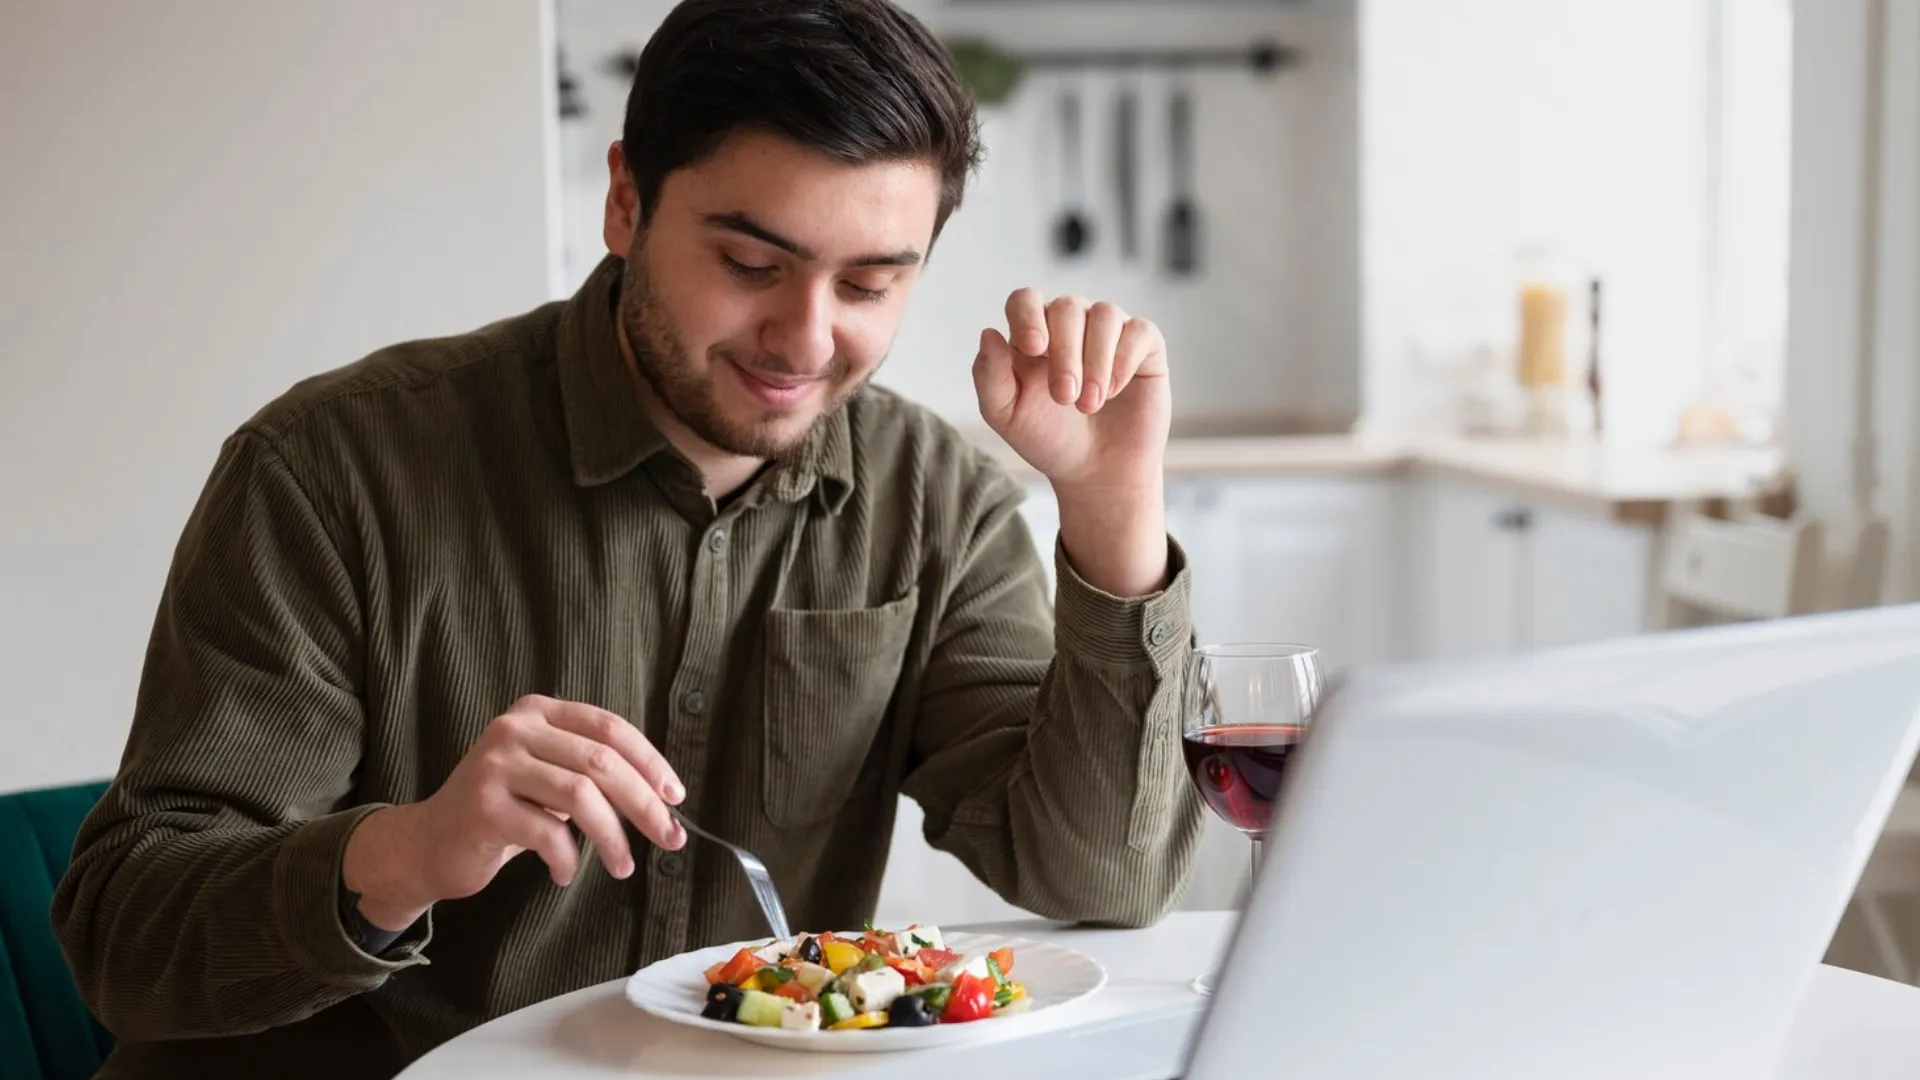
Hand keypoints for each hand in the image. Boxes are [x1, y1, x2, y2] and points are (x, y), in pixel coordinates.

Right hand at [343, 696, 684, 929]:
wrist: (429, 844)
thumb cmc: (503, 812)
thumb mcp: (547, 776)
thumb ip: (591, 771)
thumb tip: (663, 798)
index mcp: (537, 711)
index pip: (609, 727)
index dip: (650, 761)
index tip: (676, 797)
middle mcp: (514, 729)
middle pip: (602, 761)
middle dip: (644, 804)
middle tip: (670, 838)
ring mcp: (495, 765)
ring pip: (581, 796)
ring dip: (613, 838)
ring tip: (623, 867)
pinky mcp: (482, 805)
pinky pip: (548, 834)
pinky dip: (568, 860)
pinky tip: (566, 873)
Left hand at [972, 289, 1169, 491]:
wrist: (1096, 472)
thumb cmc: (1049, 439)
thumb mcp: (1007, 414)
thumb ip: (989, 376)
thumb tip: (988, 332)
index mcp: (1033, 333)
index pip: (1025, 300)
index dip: (1028, 316)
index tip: (1033, 348)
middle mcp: (1071, 324)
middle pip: (1067, 307)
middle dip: (1065, 353)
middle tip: (1064, 397)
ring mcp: (1109, 331)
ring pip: (1105, 314)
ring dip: (1095, 361)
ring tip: (1088, 404)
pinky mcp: (1144, 345)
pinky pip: (1139, 331)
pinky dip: (1123, 361)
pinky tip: (1114, 392)